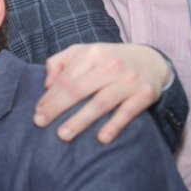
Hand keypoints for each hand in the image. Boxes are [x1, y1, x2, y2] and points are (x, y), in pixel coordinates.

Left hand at [36, 43, 170, 143]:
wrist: (152, 60)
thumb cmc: (109, 59)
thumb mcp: (85, 52)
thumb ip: (60, 62)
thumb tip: (47, 85)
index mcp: (93, 53)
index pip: (65, 78)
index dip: (49, 96)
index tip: (38, 112)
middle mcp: (110, 65)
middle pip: (78, 89)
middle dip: (56, 108)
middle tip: (40, 123)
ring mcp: (128, 80)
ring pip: (100, 102)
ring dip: (80, 120)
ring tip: (63, 135)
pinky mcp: (145, 94)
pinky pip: (127, 112)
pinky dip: (114, 125)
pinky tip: (101, 139)